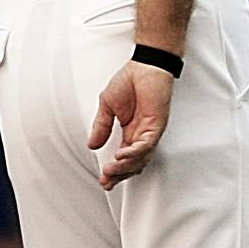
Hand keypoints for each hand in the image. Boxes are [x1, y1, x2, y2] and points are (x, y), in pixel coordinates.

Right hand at [88, 61, 174, 188]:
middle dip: (119, 175)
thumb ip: (101, 127)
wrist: (145, 65)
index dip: (114, 172)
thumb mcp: (107, 106)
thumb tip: (92, 145)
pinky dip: (134, 152)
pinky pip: (146, 144)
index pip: (123, 159)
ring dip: (124, 166)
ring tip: (111, 170)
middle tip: (106, 181)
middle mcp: (141, 135)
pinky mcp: (156, 125)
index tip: (104, 181)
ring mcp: (150, 131)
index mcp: (130, 132)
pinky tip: (122, 155)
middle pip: (133, 164)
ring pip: (140, 158)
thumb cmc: (131, 80)